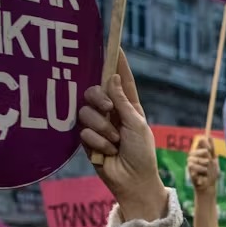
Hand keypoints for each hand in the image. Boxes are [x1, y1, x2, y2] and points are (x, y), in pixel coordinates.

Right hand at [78, 51, 166, 221]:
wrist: (133, 181)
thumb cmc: (141, 154)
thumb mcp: (136, 124)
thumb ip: (122, 101)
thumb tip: (113, 78)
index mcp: (128, 107)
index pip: (121, 81)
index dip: (117, 64)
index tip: (114, 45)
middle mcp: (112, 113)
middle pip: (94, 91)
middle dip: (99, 99)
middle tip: (108, 110)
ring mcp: (98, 126)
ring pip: (86, 112)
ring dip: (102, 128)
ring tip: (115, 143)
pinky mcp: (88, 140)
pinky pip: (84, 131)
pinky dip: (98, 142)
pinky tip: (107, 152)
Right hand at [188, 137, 219, 197]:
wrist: (209, 185)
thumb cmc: (212, 173)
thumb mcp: (214, 160)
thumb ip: (211, 149)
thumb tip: (209, 136)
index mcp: (200, 152)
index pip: (201, 142)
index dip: (205, 145)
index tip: (210, 151)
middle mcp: (194, 156)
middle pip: (198, 150)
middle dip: (204, 156)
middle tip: (208, 163)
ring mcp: (190, 162)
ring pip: (195, 158)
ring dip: (203, 165)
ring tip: (206, 171)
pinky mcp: (189, 170)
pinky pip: (191, 165)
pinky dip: (200, 170)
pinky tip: (202, 175)